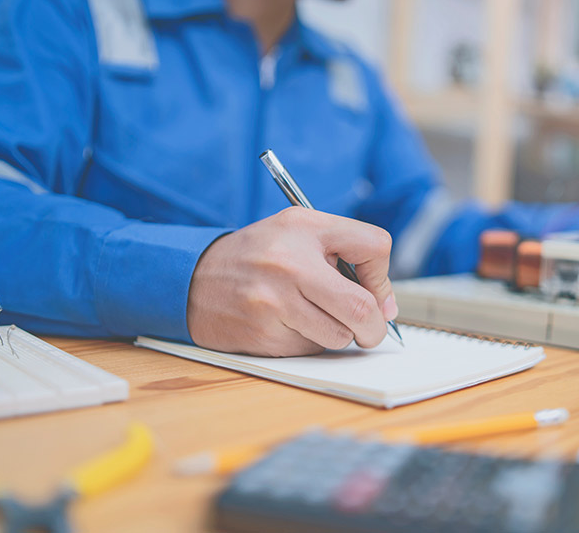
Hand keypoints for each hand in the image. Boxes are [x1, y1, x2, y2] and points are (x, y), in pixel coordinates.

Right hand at [187, 207, 397, 355]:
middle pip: (361, 308)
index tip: (375, 293)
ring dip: (336, 335)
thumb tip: (385, 307)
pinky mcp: (263, 335)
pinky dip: (308, 344)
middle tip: (370, 331)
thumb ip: (346, 252)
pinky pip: (310, 350)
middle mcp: (289, 263)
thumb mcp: (297, 231)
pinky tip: (286, 325)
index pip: (375, 247)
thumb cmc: (257, 256)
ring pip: (338, 336)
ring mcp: (274, 302)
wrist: (193, 280)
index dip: (383, 277)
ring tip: (311, 316)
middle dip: (374, 327)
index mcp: (304, 227)